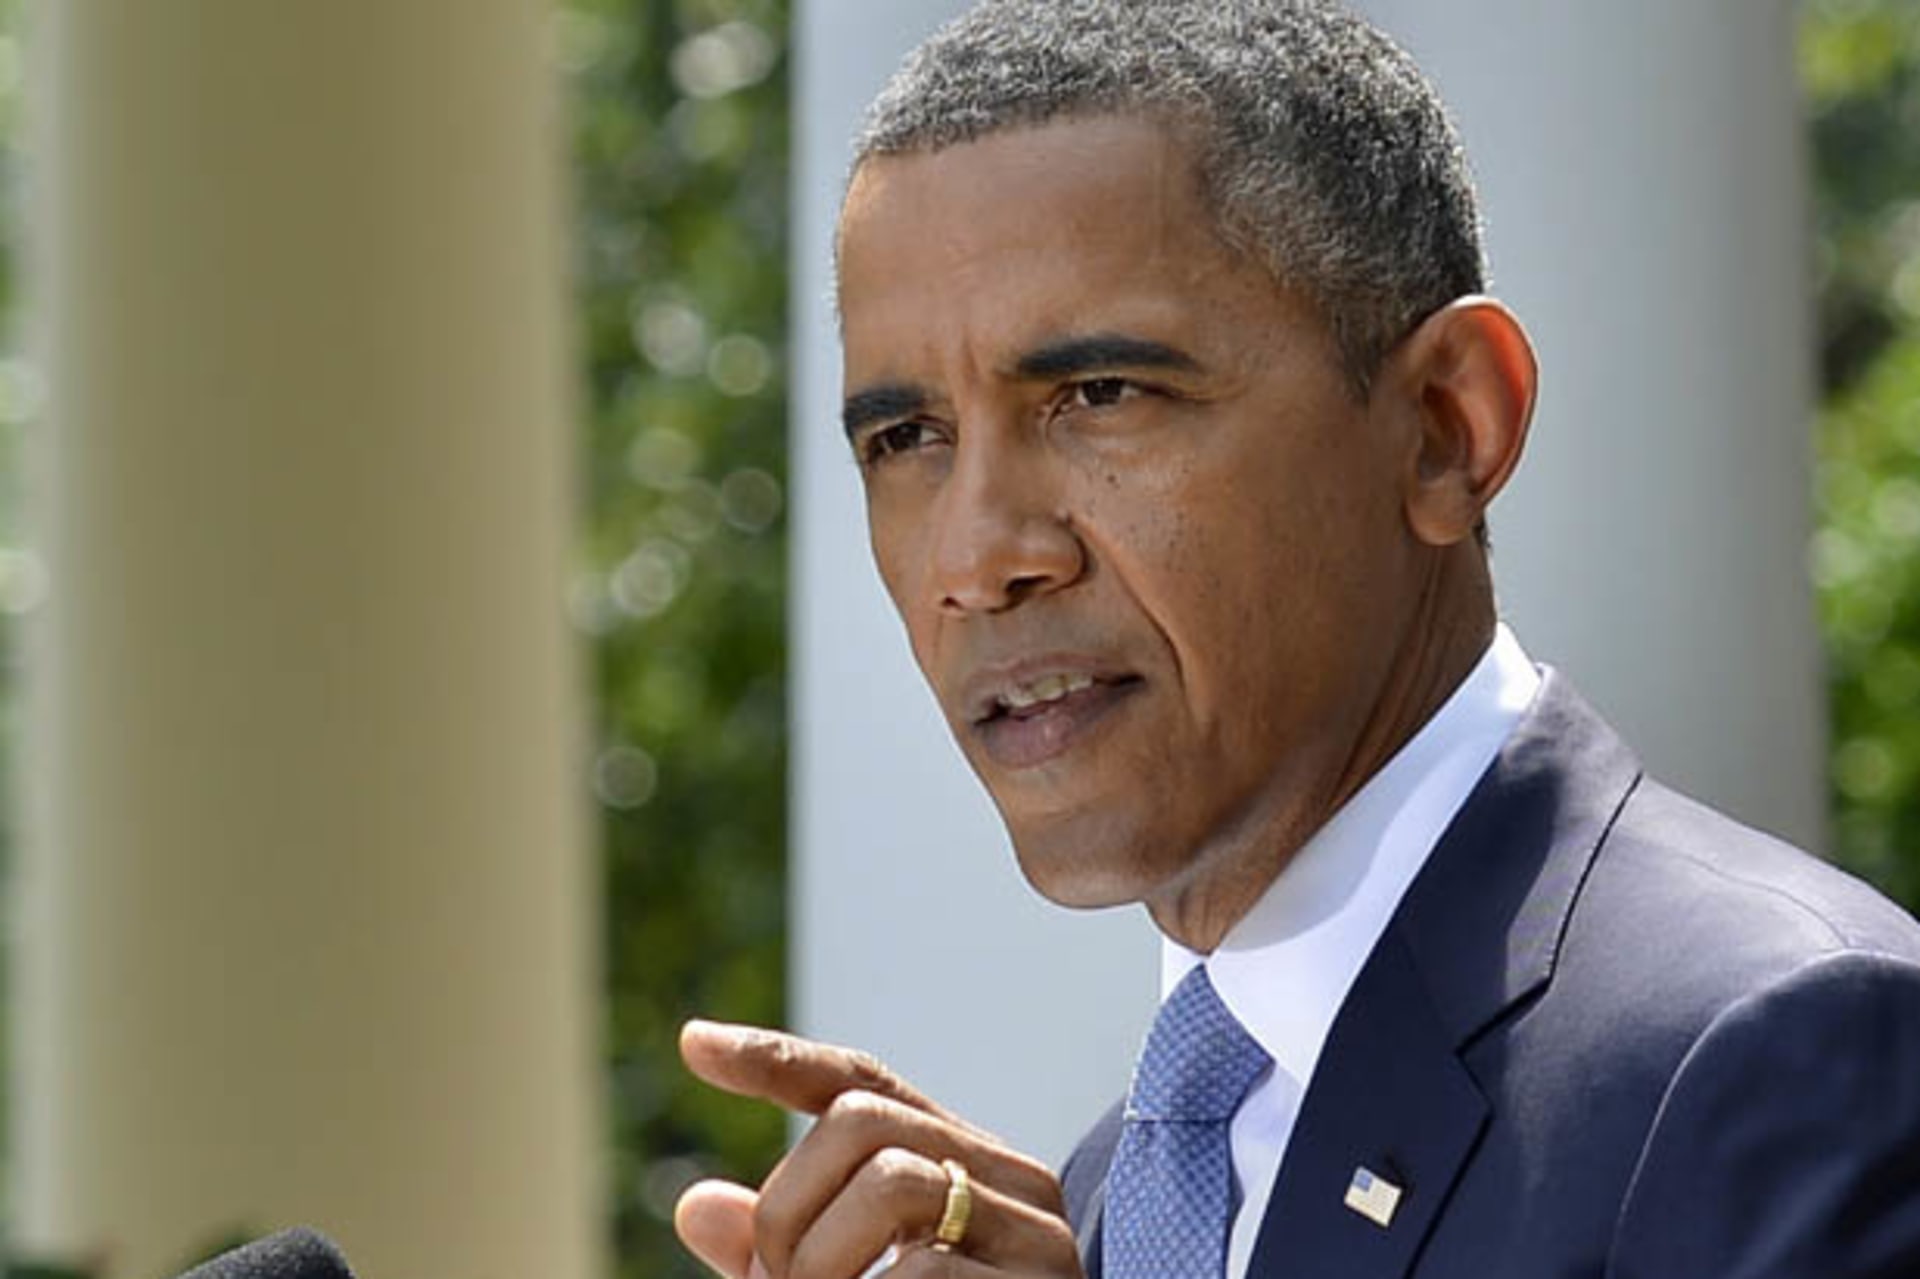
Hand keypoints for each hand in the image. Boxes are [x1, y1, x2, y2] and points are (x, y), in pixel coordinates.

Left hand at [674, 1020, 1086, 1278]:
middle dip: (787, 1208)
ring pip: (893, 1184)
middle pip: (862, 1123)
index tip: (693, 1045)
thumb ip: (784, 1257)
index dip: (776, 1061)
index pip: (865, 1084)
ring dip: (818, 1264)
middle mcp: (1014, 1186)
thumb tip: (693, 1206)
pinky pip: (923, 1276)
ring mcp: (1038, 1241)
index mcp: (964, 1172)